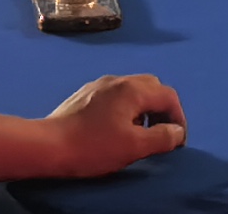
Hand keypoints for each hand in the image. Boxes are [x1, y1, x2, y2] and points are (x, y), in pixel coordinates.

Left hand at [41, 74, 187, 176]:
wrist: (48, 145)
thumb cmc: (93, 146)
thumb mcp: (133, 147)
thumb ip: (161, 137)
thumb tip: (177, 131)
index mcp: (133, 89)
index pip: (168, 95)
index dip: (178, 117)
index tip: (177, 140)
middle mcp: (118, 80)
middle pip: (152, 87)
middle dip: (162, 109)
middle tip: (160, 134)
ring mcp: (100, 84)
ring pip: (133, 89)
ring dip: (143, 108)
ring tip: (139, 133)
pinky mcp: (85, 93)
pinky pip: (116, 94)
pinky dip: (126, 108)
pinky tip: (115, 127)